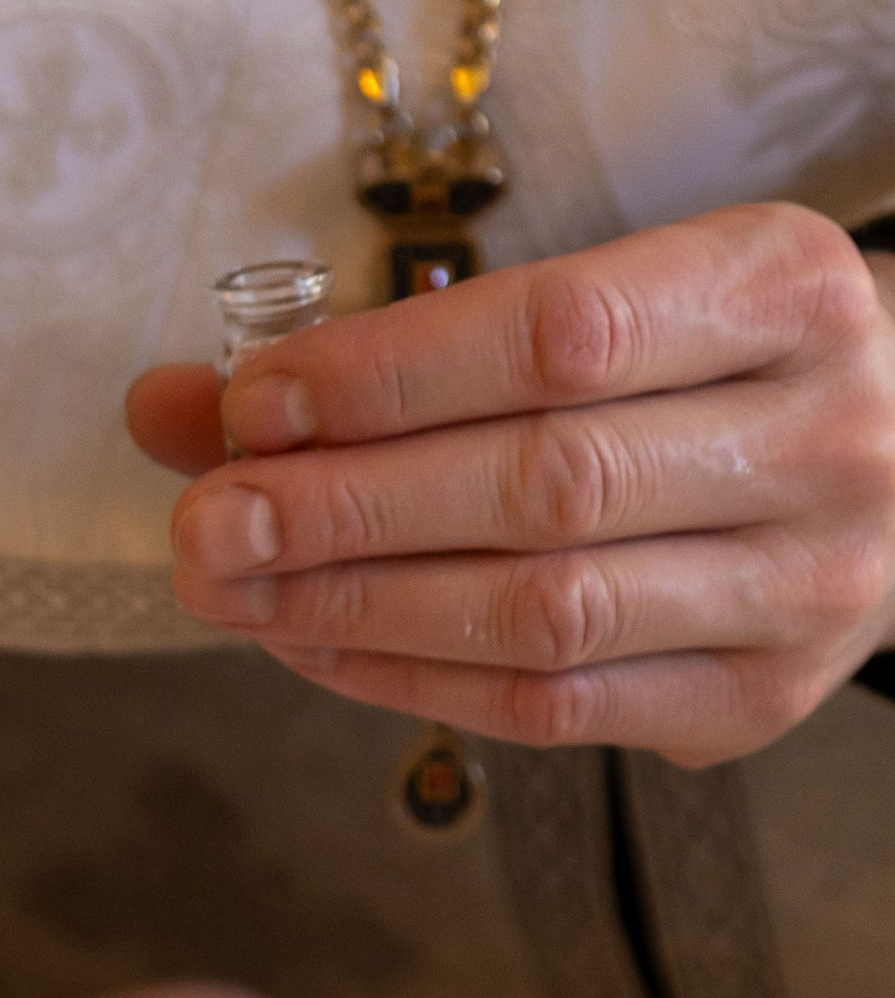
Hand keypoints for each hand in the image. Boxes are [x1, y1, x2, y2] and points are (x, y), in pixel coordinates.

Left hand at [129, 203, 894, 763]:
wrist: (889, 458)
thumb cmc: (697, 366)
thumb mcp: (586, 305)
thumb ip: (391, 349)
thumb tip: (174, 404)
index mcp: (781, 290)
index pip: (559, 334)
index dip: (387, 375)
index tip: (251, 403)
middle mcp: (820, 437)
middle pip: (546, 484)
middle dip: (346, 507)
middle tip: (205, 524)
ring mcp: (805, 583)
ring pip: (547, 611)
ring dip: (357, 607)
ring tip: (231, 590)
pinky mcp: (759, 699)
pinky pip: (556, 707)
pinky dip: (411, 679)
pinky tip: (311, 647)